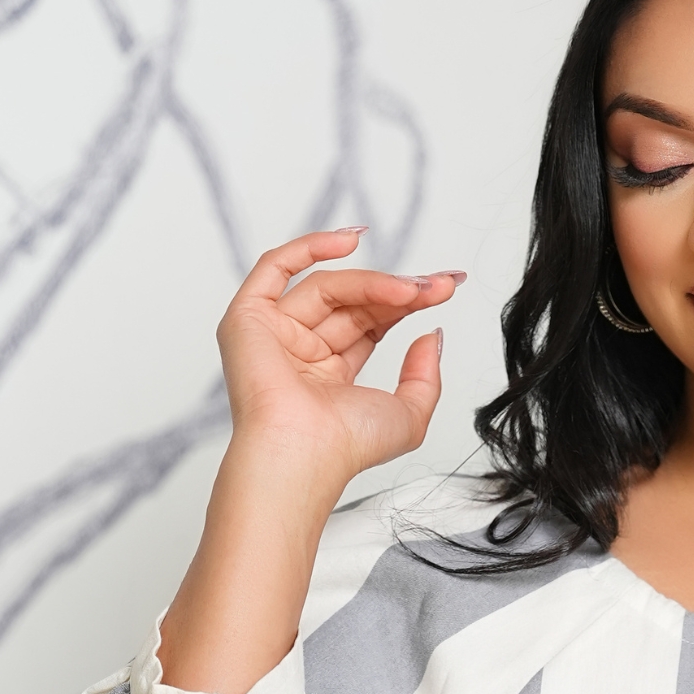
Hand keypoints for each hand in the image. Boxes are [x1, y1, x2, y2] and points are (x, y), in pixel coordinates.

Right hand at [216, 227, 464, 505]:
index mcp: (330, 375)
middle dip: (396, 290)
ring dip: (371, 282)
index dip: (407, 303)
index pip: (371, 323)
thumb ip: (425, 377)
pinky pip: (274, 267)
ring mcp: (273, 333)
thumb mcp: (409, 415)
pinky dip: (309, 247)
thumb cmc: (346, 446)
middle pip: (352, 302)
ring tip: (408, 290)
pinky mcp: (248, 318)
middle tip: (435, 286)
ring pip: (326, 286)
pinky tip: (350, 241)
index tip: (444, 289)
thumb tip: (431, 334)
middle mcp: (301, 351)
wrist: (304, 452)